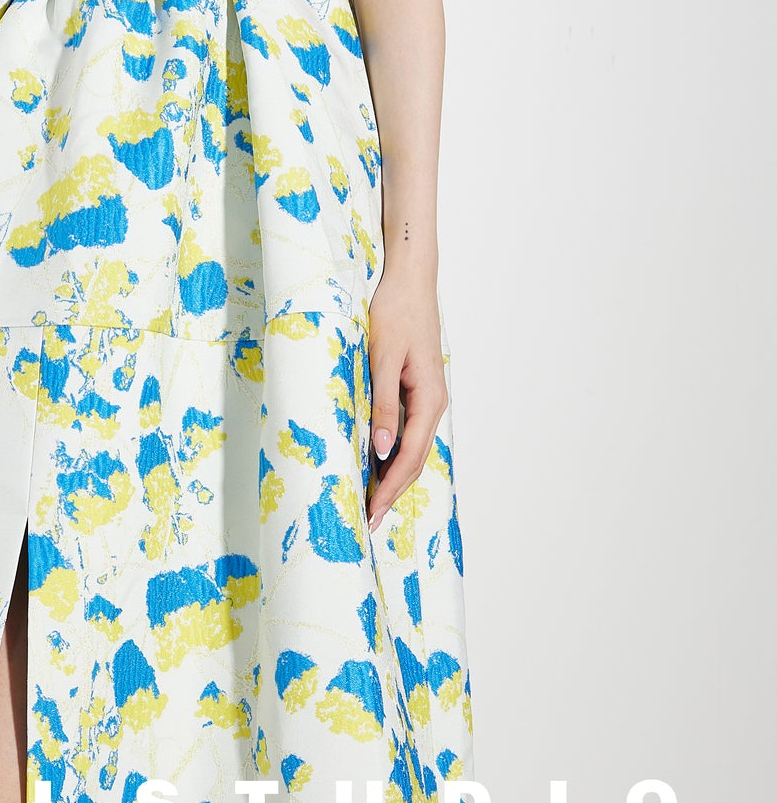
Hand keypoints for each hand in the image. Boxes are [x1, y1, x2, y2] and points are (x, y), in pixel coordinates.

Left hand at [365, 268, 446, 533]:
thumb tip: (383, 448)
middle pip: (413, 460)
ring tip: (371, 502)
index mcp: (429, 399)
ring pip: (412, 448)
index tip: (370, 513)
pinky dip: (393, 454)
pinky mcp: (417, 389)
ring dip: (392, 477)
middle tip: (368, 521)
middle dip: (391, 492)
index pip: (408, 457)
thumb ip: (383, 403)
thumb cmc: (395, 313)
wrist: (409, 280)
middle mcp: (433, 403)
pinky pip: (408, 431)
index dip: (388, 488)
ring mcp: (427, 397)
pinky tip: (377, 464)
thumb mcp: (383, 358)